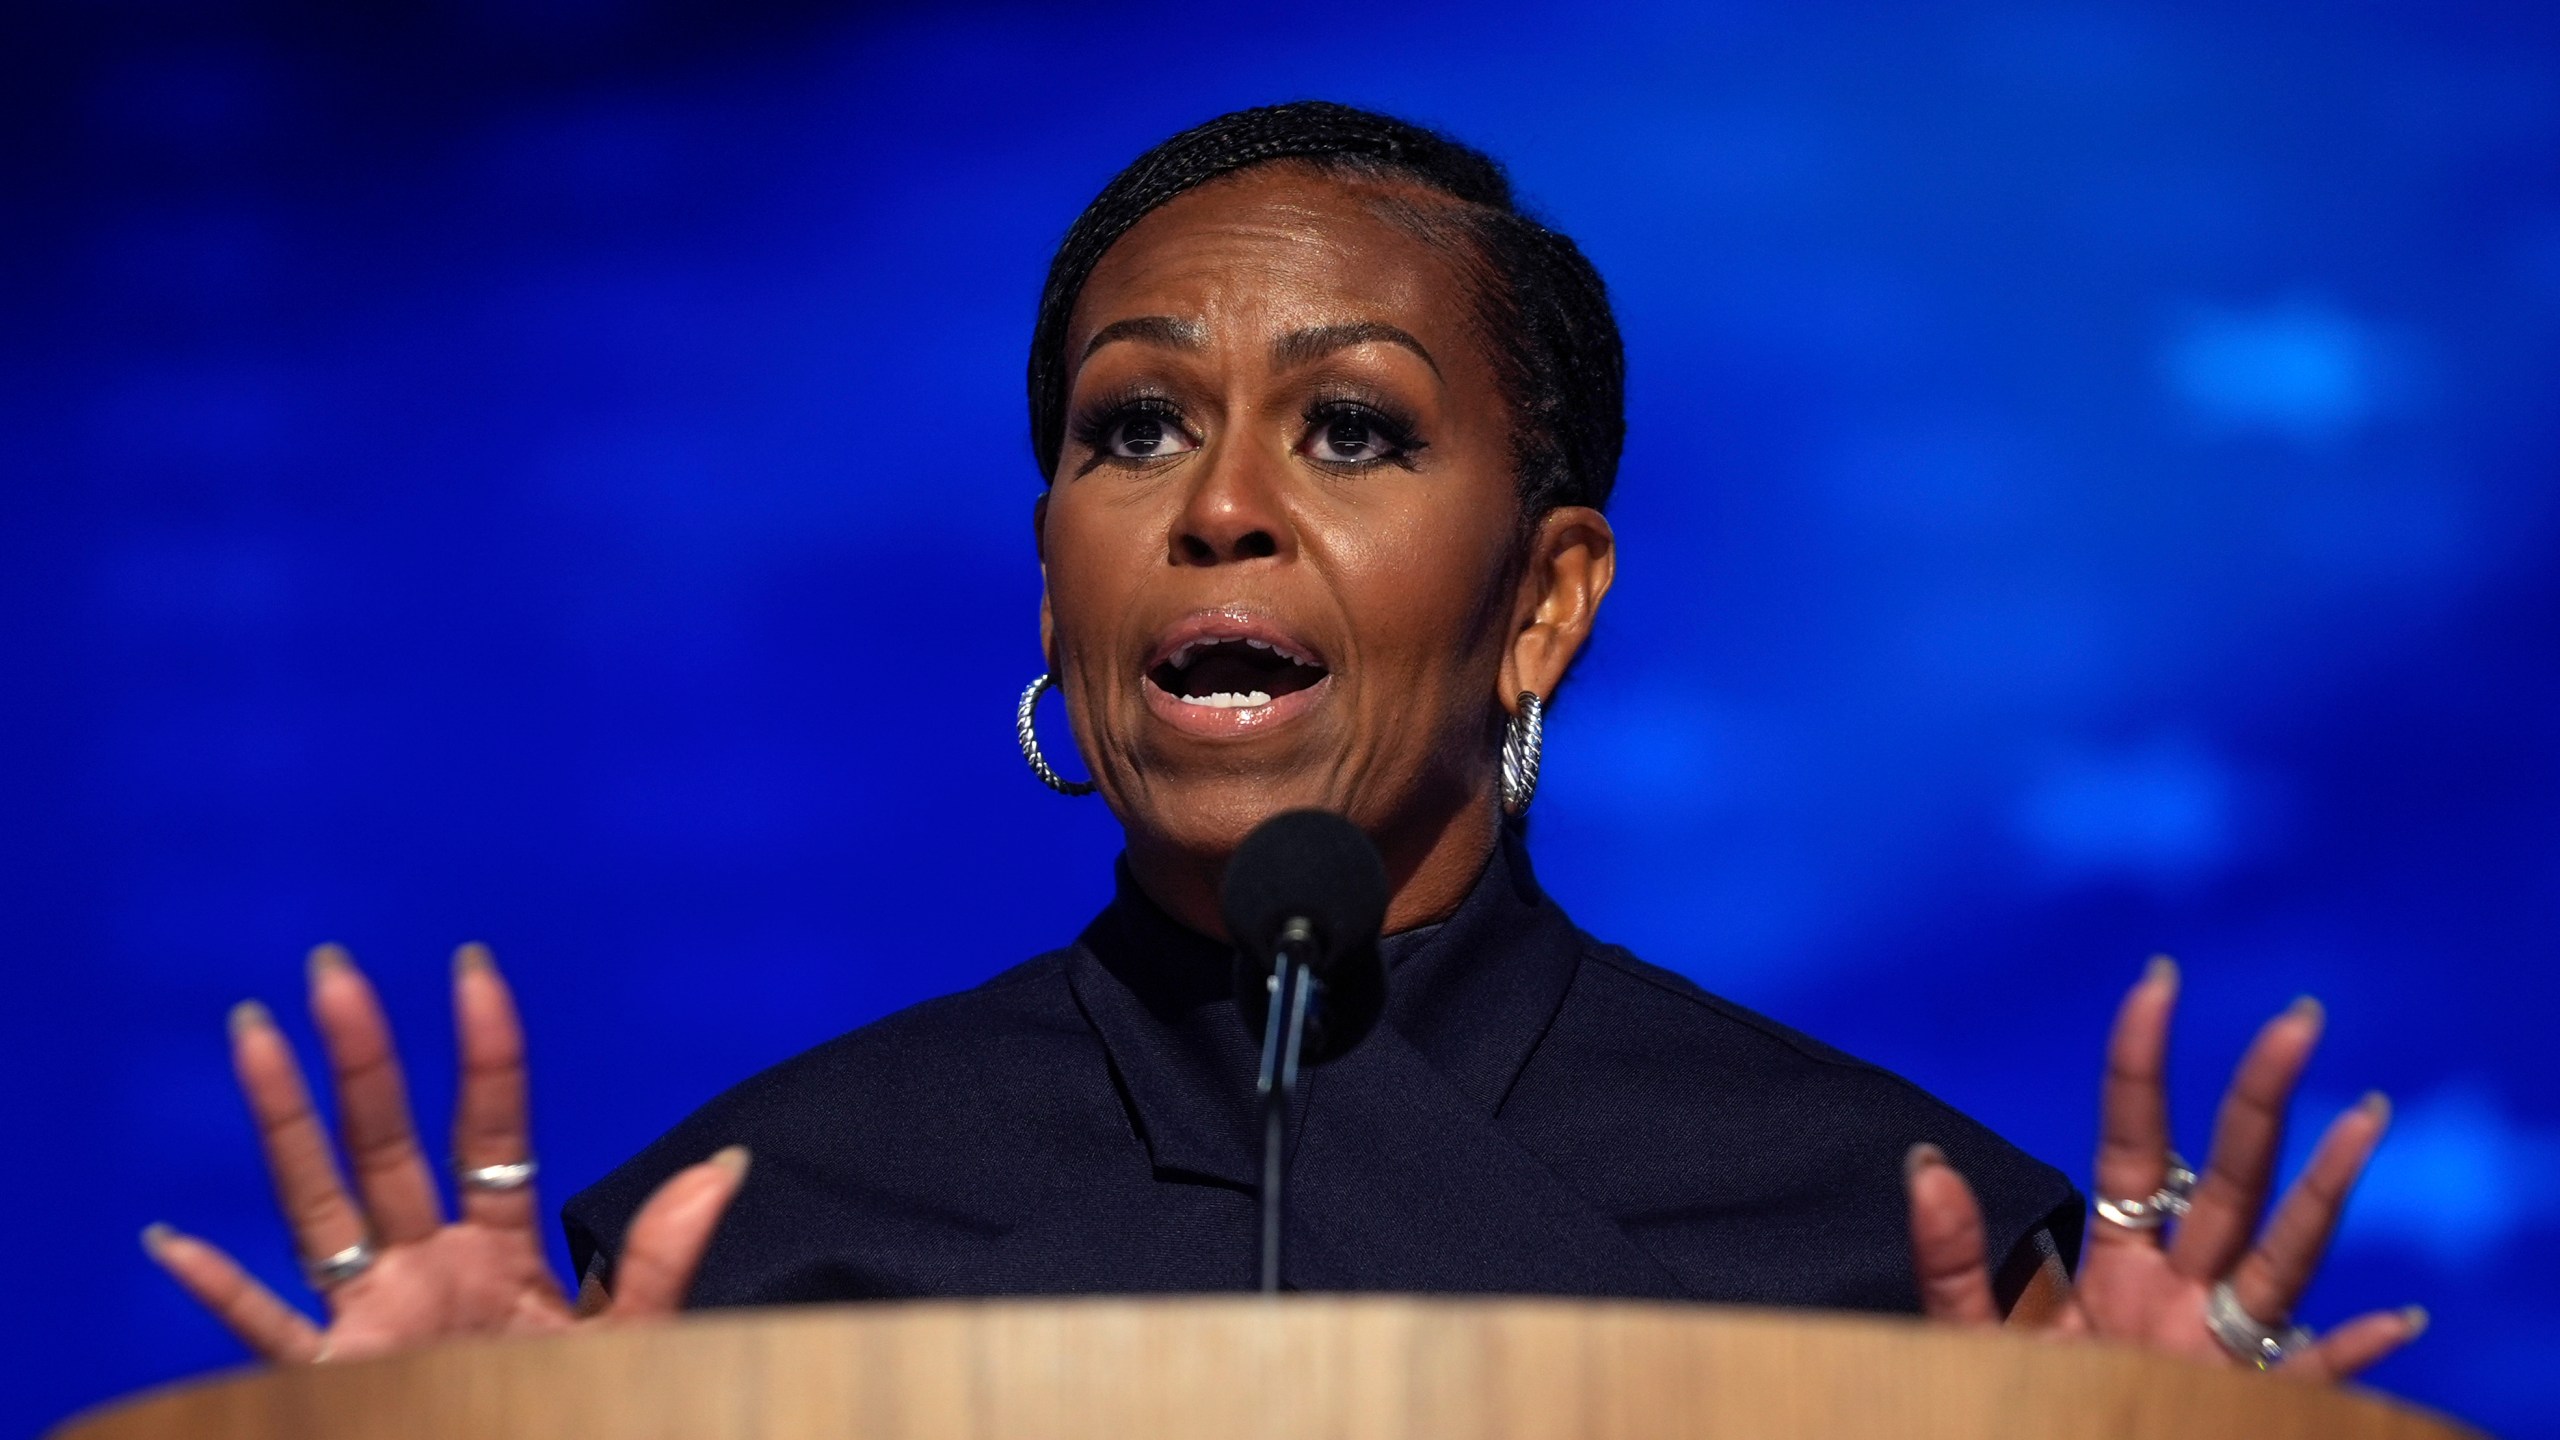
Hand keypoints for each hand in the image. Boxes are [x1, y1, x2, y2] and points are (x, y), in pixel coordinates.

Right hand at [144, 943, 745, 1363]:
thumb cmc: (586, 1418)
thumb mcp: (636, 1339)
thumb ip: (662, 1257)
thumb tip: (727, 1164)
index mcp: (501, 1253)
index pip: (490, 1131)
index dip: (485, 1052)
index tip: (472, 966)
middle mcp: (427, 1269)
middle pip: (386, 1144)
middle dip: (362, 1058)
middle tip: (335, 969)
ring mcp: (374, 1320)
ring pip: (315, 1204)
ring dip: (285, 1123)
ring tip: (253, 1031)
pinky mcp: (337, 1378)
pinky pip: (267, 1332)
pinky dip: (219, 1293)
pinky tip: (170, 1242)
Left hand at [1904, 957, 2425, 1379]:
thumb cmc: (2010, 1407)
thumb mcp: (1971, 1334)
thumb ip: (1949, 1259)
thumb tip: (1925, 1163)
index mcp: (2117, 1262)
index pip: (2135, 1143)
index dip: (2143, 1067)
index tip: (2157, 982)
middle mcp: (2180, 1292)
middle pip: (2230, 1180)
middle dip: (2261, 1100)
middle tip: (2297, 1019)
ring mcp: (2218, 1350)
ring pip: (2283, 1259)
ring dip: (2325, 1193)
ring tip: (2365, 1117)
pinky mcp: (2241, 1408)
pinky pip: (2308, 1381)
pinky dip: (2351, 1357)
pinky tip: (2396, 1319)